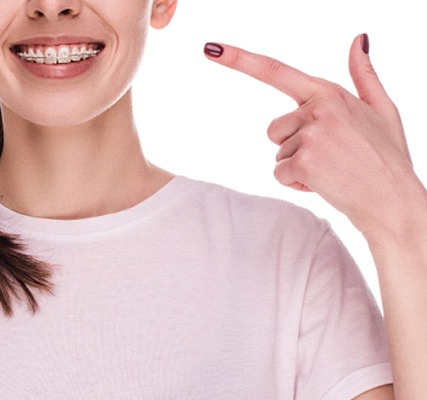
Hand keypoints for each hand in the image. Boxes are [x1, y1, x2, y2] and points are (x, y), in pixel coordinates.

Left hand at [203, 34, 417, 233]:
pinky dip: (296, 183)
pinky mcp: (304, 161)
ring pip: (278, 153)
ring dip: (297, 166)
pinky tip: (324, 184)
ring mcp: (310, 135)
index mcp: (329, 93)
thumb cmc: (387, 157)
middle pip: (274, 129)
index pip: (275, 71)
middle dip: (294, 147)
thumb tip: (358, 40)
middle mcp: (317, 109)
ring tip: (331, 170)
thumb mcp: (381, 109)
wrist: (393, 200)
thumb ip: (364, 75)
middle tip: (330, 157)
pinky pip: (279, 173)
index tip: (211, 49)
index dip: (239, 60)